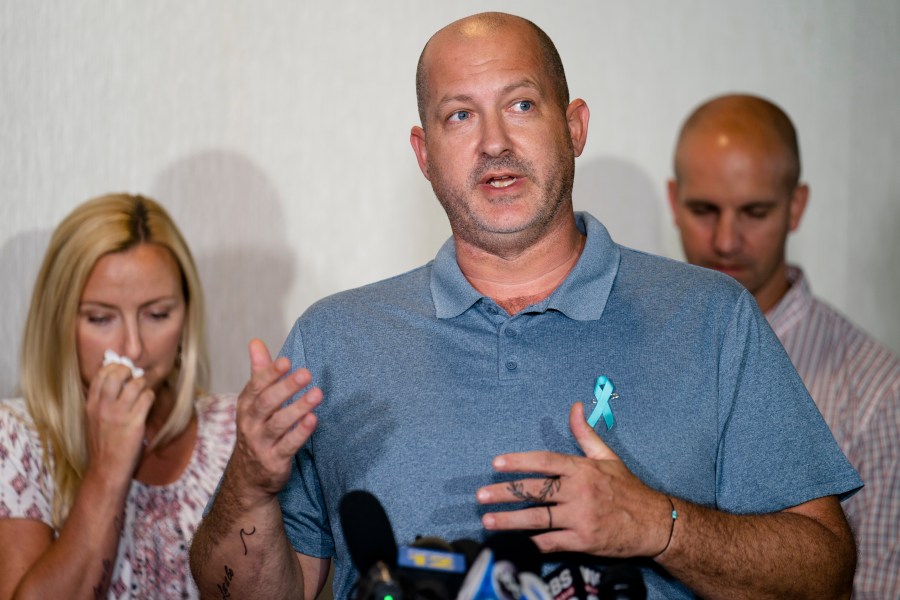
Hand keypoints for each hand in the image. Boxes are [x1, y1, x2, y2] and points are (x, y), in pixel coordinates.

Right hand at [84, 363, 154, 481]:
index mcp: (91, 405)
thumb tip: (116, 380)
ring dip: (143, 384)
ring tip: (143, 392)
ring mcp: (118, 414)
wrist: (106, 469)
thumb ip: (101, 401)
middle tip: (134, 377)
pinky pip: (147, 398)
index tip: (122, 370)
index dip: (114, 367)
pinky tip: (148, 403)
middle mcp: (103, 407)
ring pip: (136, 384)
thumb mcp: (93, 420)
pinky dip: (150, 397)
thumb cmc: (103, 444)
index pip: (101, 374)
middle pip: (116, 374)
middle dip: (129, 371)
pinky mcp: (134, 423)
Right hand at [227, 339, 321, 504]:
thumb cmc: (257, 429)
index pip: (256, 386)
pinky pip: (288, 445)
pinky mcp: (274, 461)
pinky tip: (314, 420)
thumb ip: (259, 372)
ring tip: (317, 394)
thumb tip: (256, 342)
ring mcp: (261, 443)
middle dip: (286, 387)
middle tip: (306, 373)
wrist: (249, 476)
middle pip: (267, 403)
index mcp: (246, 406)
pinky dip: (301, 432)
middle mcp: (250, 423)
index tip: (286, 360)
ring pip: (279, 423)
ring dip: (298, 407)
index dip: (270, 373)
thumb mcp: (254, 402)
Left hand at [476, 402, 670, 557]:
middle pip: (536, 491)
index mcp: (582, 470)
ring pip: (538, 518)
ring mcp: (581, 518)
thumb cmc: (628, 490)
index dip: (520, 461)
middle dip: (505, 492)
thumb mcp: (607, 457)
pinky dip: (533, 544)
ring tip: (487, 520)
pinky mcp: (584, 541)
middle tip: (481, 494)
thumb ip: (585, 433)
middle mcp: (580, 493)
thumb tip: (575, 406)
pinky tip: (515, 544)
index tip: (497, 463)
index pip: (546, 462)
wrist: (655, 524)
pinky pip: (552, 542)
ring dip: (510, 520)